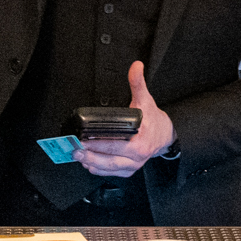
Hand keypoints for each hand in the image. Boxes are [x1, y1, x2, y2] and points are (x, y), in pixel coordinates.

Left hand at [78, 62, 174, 177]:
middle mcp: (137, 156)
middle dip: (90, 155)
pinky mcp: (130, 170)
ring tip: (78, 156)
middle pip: (110, 159)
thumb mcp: (146, 99)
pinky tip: (88, 164)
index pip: (115, 144)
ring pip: (110, 168)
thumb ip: (138, 83)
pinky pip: (112, 173)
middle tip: (75, 149)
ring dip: (92, 164)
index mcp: (140, 141)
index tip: (83, 138)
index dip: (97, 143)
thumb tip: (136, 67)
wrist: (165, 134)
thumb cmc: (154, 120)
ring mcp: (134, 164)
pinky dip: (99, 170)